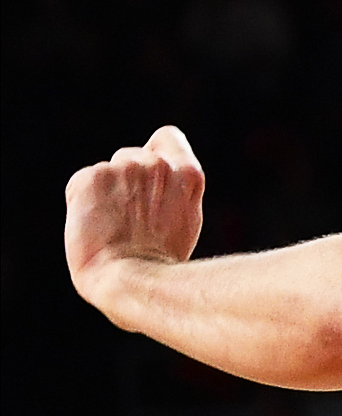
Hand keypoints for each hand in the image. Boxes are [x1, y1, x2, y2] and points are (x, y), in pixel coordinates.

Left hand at [65, 125, 204, 318]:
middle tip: (127, 221)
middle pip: (129, 158)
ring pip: (104, 172)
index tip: (148, 181)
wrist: (132, 278)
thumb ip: (175, 191)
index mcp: (187, 175)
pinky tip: (93, 227)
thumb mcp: (184, 219)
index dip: (154, 154)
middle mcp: (158, 165)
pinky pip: (80, 184)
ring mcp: (125, 168)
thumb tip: (160, 181)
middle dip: (125, 183)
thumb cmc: (159, 261)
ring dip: (103, 194)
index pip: (166, 137)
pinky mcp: (92, 177)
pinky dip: (81, 203)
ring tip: (111, 228)